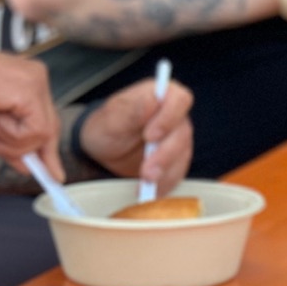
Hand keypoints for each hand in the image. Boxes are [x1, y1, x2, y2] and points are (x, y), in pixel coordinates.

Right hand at [0, 35, 61, 173]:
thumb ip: (11, 142)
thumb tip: (27, 166)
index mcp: (28, 78)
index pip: (46, 118)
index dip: (46, 147)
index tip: (54, 173)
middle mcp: (37, 77)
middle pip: (50, 127)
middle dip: (38, 152)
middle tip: (35, 172)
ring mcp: (37, 83)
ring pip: (42, 134)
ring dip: (11, 141)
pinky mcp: (31, 93)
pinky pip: (34, 132)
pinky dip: (11, 135)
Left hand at [79, 78, 194, 189]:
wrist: (103, 149)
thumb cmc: (108, 126)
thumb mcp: (112, 117)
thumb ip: (132, 109)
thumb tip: (152, 100)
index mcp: (161, 95)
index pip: (179, 100)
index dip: (169, 118)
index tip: (150, 136)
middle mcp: (174, 115)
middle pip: (182, 133)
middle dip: (164, 155)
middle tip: (146, 171)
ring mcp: (177, 138)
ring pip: (182, 156)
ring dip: (164, 173)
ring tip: (144, 183)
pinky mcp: (176, 160)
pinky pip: (177, 173)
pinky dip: (163, 184)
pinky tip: (149, 190)